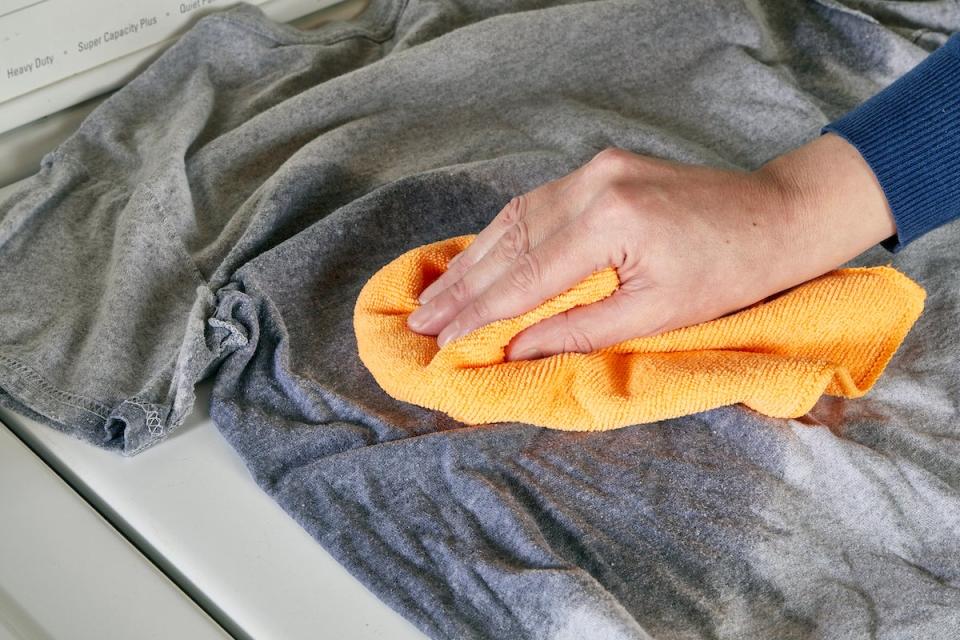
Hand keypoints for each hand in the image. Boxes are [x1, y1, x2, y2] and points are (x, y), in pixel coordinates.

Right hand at [406, 133, 895, 360]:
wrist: (777, 216)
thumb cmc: (728, 274)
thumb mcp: (656, 315)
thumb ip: (579, 330)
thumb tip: (515, 351)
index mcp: (609, 221)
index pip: (526, 277)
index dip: (480, 314)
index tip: (443, 340)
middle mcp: (593, 184)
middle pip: (510, 242)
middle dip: (463, 286)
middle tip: (423, 319)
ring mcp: (596, 168)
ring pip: (516, 218)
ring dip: (475, 259)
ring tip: (438, 294)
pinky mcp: (602, 167)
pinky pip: (539, 204)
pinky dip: (505, 235)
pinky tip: (481, 256)